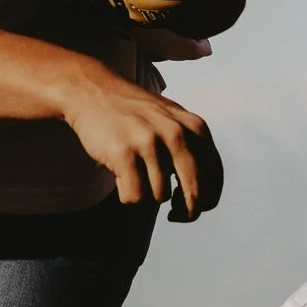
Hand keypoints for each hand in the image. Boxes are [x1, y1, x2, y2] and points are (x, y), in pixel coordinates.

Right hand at [51, 61, 222, 219]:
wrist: (92, 90)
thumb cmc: (133, 112)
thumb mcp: (172, 120)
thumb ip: (191, 148)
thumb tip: (202, 198)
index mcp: (194, 127)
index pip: (214, 175)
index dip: (208, 200)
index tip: (197, 208)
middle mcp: (176, 134)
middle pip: (194, 192)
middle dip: (187, 212)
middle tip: (175, 216)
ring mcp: (149, 143)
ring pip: (159, 196)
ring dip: (146, 194)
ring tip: (134, 174)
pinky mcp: (123, 153)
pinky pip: (134, 196)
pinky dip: (127, 195)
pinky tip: (120, 177)